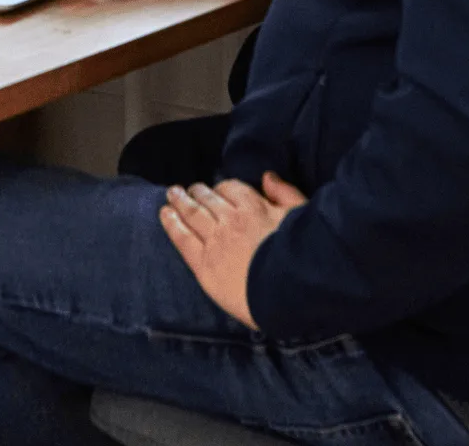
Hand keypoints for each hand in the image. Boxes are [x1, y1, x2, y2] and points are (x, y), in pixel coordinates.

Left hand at [160, 172, 306, 327]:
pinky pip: (183, 238)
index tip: (217, 189)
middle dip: (197, 192)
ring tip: (172, 194)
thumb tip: (267, 177)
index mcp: (254, 207)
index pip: (232, 189)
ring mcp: (214, 241)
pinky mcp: (203, 264)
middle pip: (208, 199)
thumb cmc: (303, 257)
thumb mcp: (303, 217)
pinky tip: (165, 213)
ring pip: (193, 214)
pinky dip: (172, 223)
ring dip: (180, 201)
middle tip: (187, 189)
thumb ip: (285, 194)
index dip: (222, 189)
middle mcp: (230, 220)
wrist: (289, 293)